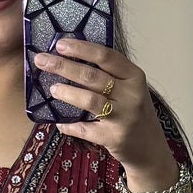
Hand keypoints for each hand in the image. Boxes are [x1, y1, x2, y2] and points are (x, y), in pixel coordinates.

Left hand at [34, 39, 176, 189]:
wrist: (150, 148)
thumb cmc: (134, 113)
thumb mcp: (130, 89)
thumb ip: (110, 75)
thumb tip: (70, 59)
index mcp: (134, 77)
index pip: (106, 56)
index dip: (81, 49)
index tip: (59, 44)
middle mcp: (131, 95)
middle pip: (92, 76)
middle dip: (63, 66)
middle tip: (42, 61)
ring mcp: (123, 117)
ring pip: (89, 100)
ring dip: (66, 92)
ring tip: (52, 88)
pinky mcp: (113, 138)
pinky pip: (85, 129)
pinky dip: (69, 125)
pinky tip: (59, 122)